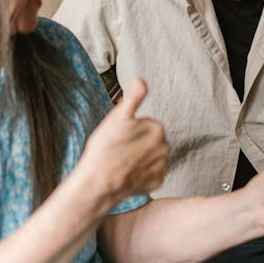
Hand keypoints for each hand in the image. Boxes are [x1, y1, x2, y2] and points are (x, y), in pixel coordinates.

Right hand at [78, 78, 168, 203]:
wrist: (99, 182)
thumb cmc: (105, 148)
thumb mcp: (117, 117)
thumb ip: (133, 97)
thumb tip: (141, 80)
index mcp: (157, 128)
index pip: (145, 123)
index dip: (129, 128)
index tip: (118, 135)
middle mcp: (164, 147)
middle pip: (150, 139)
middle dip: (137, 142)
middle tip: (118, 148)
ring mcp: (161, 166)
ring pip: (151, 156)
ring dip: (140, 157)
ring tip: (121, 161)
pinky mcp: (157, 182)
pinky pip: (151, 173)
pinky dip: (141, 173)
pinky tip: (127, 173)